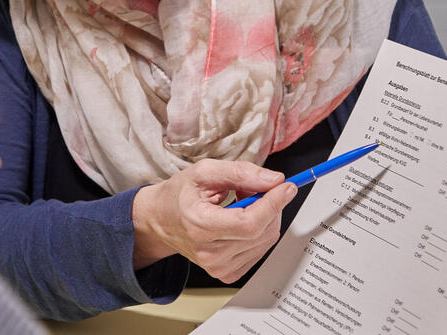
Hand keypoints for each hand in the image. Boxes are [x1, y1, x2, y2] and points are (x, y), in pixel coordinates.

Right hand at [131, 158, 297, 281]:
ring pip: (265, 240)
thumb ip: (241, 172)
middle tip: (256, 186)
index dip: (273, 204)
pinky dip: (260, 231)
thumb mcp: (204, 172)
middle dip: (270, 204)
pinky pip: (259, 250)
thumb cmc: (179, 195)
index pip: (249, 223)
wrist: (160, 221)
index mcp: (200, 226)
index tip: (286, 186)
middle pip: (261, 231)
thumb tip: (274, 180)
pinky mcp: (227, 273)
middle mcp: (209, 253)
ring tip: (243, 202)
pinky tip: (243, 219)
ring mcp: (218, 267)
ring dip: (265, 216)